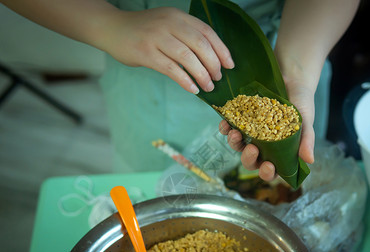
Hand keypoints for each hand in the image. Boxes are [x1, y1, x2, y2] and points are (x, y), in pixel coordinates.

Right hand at [102, 7, 234, 93]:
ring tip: (208, 86)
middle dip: (213, 64)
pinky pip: (171, 69)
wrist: (112, 29)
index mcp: (177, 16)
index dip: (221, 49)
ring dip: (202, 74)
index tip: (230, 65)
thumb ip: (185, 36)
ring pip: (187, 57)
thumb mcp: (167, 25)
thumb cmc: (143, 31)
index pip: (207, 32)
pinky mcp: (145, 53)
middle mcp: (169, 23)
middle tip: (218, 78)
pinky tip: (193, 89)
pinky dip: (185, 80)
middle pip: (200, 44)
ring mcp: (156, 37)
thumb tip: (210, 60)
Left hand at [219, 78, 314, 181]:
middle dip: (248, 158)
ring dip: (234, 143)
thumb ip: (306, 140)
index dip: (267, 173)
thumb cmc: (301, 104)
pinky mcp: (241, 120)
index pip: (271, 171)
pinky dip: (225, 128)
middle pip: (251, 161)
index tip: (268, 165)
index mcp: (279, 153)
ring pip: (238, 145)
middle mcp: (263, 146)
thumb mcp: (306, 122)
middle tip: (252, 149)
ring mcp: (250, 133)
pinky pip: (229, 128)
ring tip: (235, 133)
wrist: (291, 79)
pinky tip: (225, 123)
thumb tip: (309, 160)